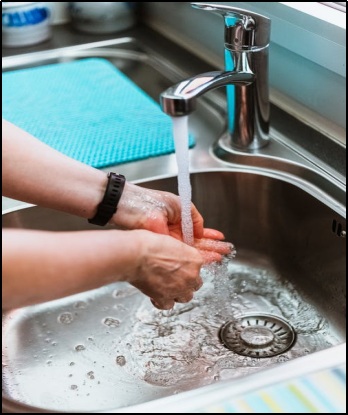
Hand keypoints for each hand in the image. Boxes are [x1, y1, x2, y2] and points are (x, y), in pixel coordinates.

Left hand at [112, 183, 233, 261]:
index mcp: (179, 219)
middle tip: (226, 252)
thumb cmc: (151, 201)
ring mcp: (169, 240)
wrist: (129, 206)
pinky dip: (194, 256)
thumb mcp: (179, 204)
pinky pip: (181, 253)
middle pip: (197, 242)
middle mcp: (175, 232)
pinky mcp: (163, 247)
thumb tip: (200, 232)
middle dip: (212, 246)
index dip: (210, 234)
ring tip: (221, 258)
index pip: (198, 229)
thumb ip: (193, 217)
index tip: (221, 239)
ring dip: (207, 252)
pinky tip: (206, 260)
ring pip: (191, 249)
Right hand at [128, 230, 203, 309]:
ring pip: (185, 298)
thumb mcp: (171, 241)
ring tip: (167, 288)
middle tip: (175, 278)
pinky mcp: (165, 298)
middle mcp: (190, 276)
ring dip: (178, 294)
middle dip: (186, 283)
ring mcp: (179, 289)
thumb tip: (176, 257)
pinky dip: (162, 302)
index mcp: (195, 259)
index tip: (181, 268)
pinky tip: (156, 296)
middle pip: (195, 285)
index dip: (188, 268)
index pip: (198, 268)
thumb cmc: (149, 244)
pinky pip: (168, 305)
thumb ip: (179, 253)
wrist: (135, 255)